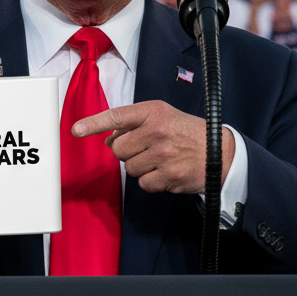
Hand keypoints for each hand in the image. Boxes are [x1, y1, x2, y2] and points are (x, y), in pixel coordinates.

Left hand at [72, 100, 233, 194]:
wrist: (220, 151)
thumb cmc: (186, 133)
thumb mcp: (163, 117)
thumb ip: (134, 124)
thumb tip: (108, 139)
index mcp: (153, 112)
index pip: (117, 116)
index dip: (94, 123)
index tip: (76, 130)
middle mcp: (157, 130)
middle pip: (118, 149)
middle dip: (127, 151)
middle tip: (146, 148)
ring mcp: (163, 154)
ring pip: (129, 168)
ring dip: (140, 167)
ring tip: (160, 159)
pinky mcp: (168, 175)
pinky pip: (143, 183)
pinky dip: (151, 181)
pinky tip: (165, 172)